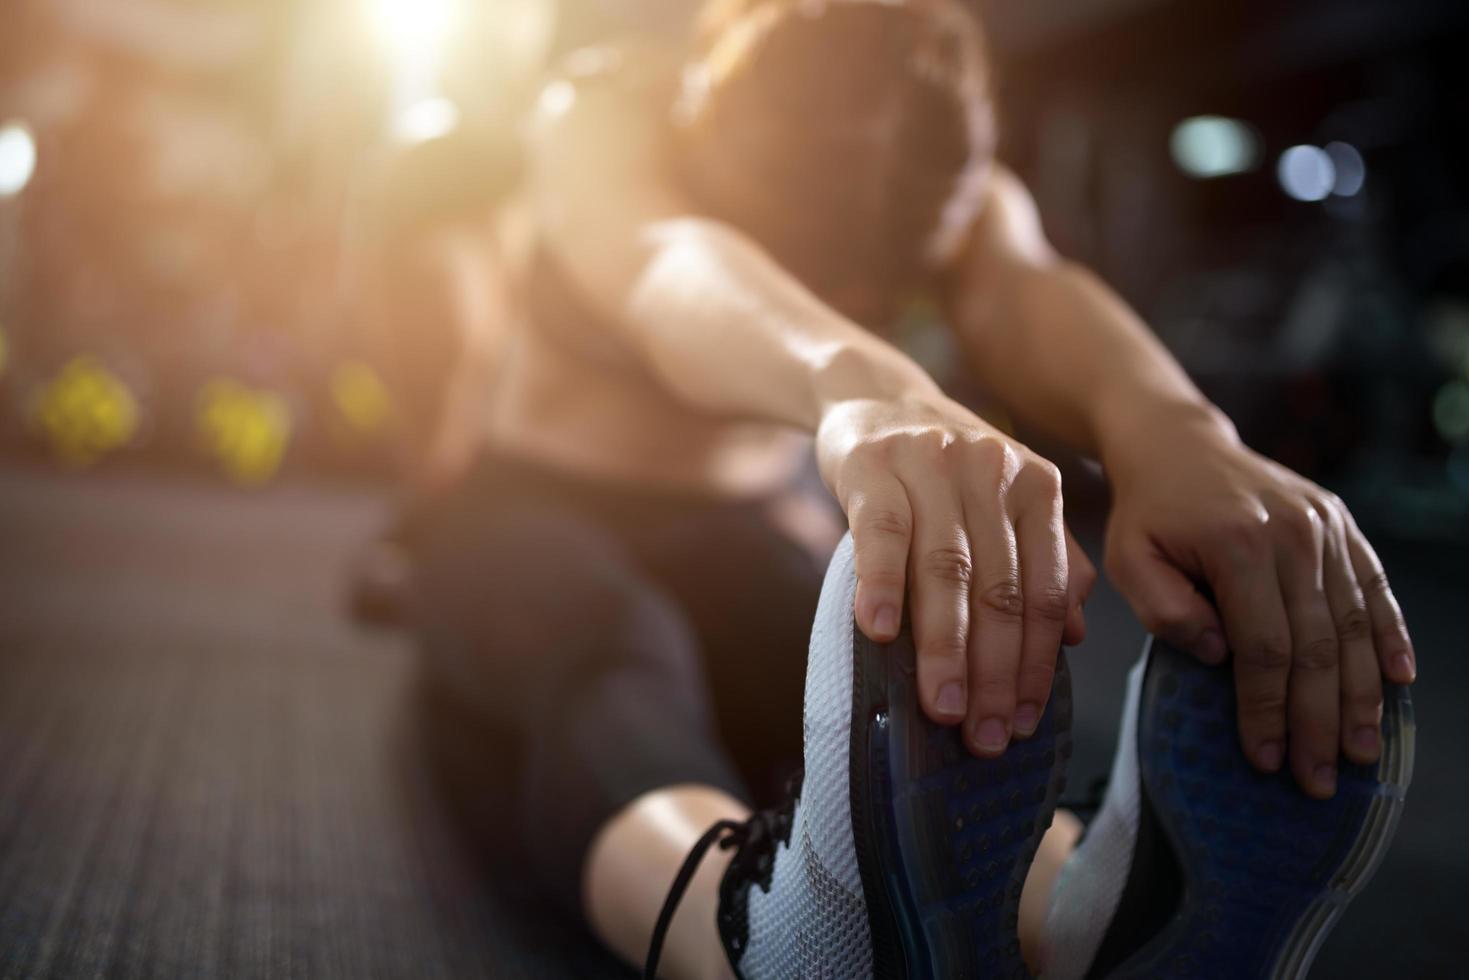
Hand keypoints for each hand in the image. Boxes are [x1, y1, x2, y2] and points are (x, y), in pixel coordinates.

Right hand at [817, 396, 1095, 756]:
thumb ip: (1046, 560)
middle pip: (1000, 588)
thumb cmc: (943, 469)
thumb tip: (1074, 636)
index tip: (1021, 723)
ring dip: (944, 646)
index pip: (1044, 590)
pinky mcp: (873, 466)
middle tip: (983, 736)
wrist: (873, 396)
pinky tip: (881, 634)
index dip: (1036, 663)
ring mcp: (931, 465)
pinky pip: (881, 533)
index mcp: (1036, 487)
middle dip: (994, 672)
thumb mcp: (1006, 501)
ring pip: (946, 569)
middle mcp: (992, 472)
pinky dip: (884, 586)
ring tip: (941, 707)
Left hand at [1103, 410, 1415, 797]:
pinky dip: (1390, 635)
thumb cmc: (1147, 514)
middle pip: (1317, 645)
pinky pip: (1374, 586)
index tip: (1267, 759)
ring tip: (1360, 751)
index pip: (1264, 647)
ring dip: (1361, 695)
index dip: (1267, 710)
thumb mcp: (1129, 560)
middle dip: (1319, 721)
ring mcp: (1324, 526)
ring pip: (1353, 624)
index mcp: (1238, 544)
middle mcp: (1293, 533)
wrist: (1178, 444)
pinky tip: (1398, 680)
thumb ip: (1166, 612)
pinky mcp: (1341, 522)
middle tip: (1319, 781)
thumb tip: (1222, 655)